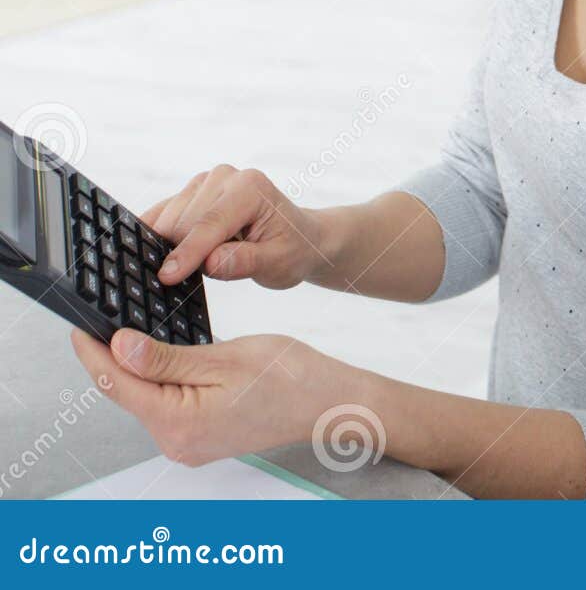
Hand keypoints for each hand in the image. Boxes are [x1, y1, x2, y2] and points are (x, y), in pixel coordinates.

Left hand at [70, 328, 349, 466]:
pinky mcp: (199, 439)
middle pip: (128, 394)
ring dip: (139, 369)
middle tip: (104, 320)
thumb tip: (119, 348)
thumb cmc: (290, 378)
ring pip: (147, 399)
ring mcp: (188, 444)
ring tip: (133, 334)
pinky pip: (167, 407)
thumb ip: (165, 358)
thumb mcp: (225, 357)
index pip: (116, 384)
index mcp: (179, 422)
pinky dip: (161, 382)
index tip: (78, 326)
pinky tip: (162, 359)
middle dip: (115, 359)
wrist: (328, 403)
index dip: (93, 353)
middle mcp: (177, 442)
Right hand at [142, 164, 326, 289]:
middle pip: (185, 223)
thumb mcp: (278, 263)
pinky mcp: (188, 193)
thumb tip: (210, 262)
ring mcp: (204, 182)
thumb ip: (245, 261)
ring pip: (168, 221)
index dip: (188, 252)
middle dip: (184, 255)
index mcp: (251, 188)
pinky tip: (161, 254)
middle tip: (202, 276)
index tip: (167, 276)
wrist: (297, 237)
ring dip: (173, 248)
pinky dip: (157, 237)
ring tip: (204, 261)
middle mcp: (225, 177)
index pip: (211, 223)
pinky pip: (161, 216)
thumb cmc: (291, 249)